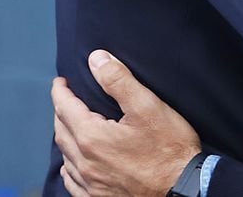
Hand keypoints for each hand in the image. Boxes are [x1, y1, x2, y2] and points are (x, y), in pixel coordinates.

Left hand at [53, 50, 200, 196]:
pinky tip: (73, 164)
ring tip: (69, 126)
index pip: (65, 108)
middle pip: (61, 132)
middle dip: (61, 112)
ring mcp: (90, 185)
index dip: (60, 92)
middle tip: (65, 99)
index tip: (60, 82)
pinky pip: (72, 182)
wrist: (182, 191)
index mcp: (92, 138)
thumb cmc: (170, 149)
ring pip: (65, 157)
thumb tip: (96, 59)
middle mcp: (85, 163)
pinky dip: (69, 167)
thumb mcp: (147, 107)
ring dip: (64, 137)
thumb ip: (118, 80)